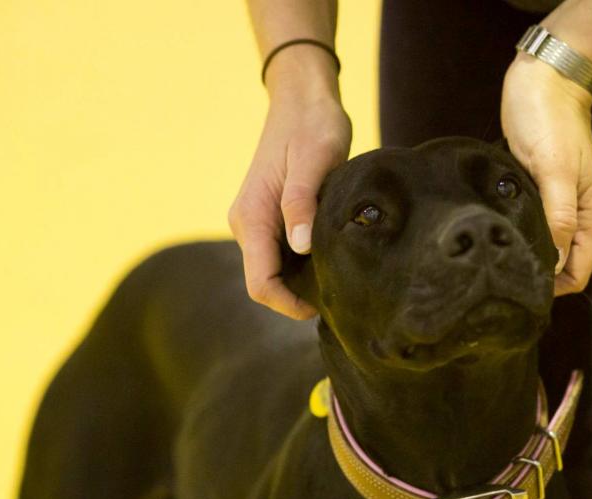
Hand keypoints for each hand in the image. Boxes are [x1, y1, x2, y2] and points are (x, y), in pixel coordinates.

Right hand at [229, 82, 350, 318]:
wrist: (302, 99)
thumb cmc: (312, 126)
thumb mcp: (314, 161)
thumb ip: (302, 204)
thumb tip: (302, 248)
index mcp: (252, 216)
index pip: (261, 283)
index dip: (290, 304)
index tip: (326, 307)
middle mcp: (248, 224)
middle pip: (267, 282)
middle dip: (299, 296)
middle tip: (343, 296)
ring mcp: (258, 221)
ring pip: (275, 270)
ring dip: (304, 281)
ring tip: (342, 279)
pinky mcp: (271, 217)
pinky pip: (283, 254)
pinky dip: (306, 264)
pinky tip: (334, 259)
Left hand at [501, 55, 591, 294]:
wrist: (543, 80)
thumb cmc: (550, 122)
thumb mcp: (554, 171)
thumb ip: (558, 218)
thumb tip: (554, 263)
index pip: (578, 272)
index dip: (553, 285)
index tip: (520, 287)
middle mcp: (579, 215)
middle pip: (563, 264)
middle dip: (538, 274)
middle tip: (501, 276)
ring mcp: (560, 204)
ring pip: (547, 246)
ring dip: (526, 253)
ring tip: (497, 258)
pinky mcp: (539, 191)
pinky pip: (533, 225)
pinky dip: (519, 233)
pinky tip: (498, 235)